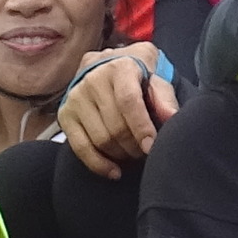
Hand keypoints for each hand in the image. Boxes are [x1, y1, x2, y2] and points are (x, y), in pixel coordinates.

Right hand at [60, 45, 179, 175]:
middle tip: (146, 152)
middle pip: (115, 126)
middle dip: (134, 146)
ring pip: (100, 139)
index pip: (128, 102)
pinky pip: (80, 147)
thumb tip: (171, 117)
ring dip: (121, 155)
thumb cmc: (137, 75)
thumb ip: (164, 97)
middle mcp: (93, 80)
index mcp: (119, 67)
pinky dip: (98, 164)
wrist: (105, 65)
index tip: (151, 147)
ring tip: (134, 155)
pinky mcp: (65, 114)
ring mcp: (76, 97)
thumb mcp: (156, 78)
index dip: (141, 127)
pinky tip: (114, 171)